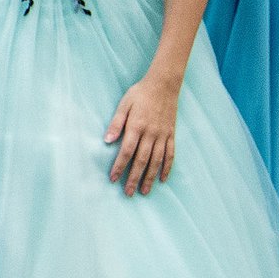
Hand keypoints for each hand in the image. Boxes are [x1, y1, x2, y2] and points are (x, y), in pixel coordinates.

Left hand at [105, 72, 179, 195]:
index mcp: (136, 126)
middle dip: (134, 178)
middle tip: (129, 193)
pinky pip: (170, 154)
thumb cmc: (140, 93)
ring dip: (150, 177)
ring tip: (144, 191)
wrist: (164, 84)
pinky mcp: (171, 134)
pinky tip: (163, 178)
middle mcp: (150, 133)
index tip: (113, 179)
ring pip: (156, 161)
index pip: (126, 151)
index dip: (119, 166)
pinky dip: (167, 167)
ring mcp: (163, 135)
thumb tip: (107, 140)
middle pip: (141, 160)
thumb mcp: (124, 104)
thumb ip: (116, 123)